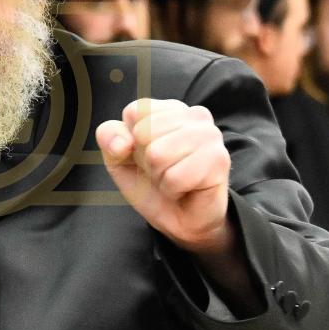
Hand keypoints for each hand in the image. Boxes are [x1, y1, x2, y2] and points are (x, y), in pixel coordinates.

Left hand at [98, 99, 232, 257]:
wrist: (182, 221)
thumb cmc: (153, 185)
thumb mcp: (119, 159)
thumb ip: (109, 138)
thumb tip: (123, 143)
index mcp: (170, 109)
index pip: (133, 112)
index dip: (131, 141)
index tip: (147, 155)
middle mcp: (195, 115)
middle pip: (144, 132)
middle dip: (147, 161)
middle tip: (164, 170)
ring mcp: (210, 135)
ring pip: (158, 154)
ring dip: (160, 177)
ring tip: (174, 179)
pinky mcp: (219, 159)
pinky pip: (175, 177)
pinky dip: (173, 190)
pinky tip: (186, 189)